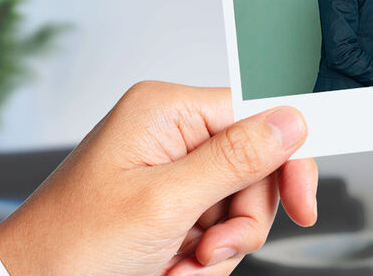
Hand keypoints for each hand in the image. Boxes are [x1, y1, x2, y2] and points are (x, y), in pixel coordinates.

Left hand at [0, 81, 317, 275]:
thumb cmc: (71, 246)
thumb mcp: (165, 204)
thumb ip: (235, 159)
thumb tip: (292, 120)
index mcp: (168, 112)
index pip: (260, 118)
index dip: (287, 162)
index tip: (302, 204)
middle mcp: (173, 135)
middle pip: (256, 170)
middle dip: (240, 221)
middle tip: (211, 250)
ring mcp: (173, 173)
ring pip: (240, 207)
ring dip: (220, 248)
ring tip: (178, 266)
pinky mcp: (172, 207)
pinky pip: (219, 230)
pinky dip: (203, 259)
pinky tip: (172, 269)